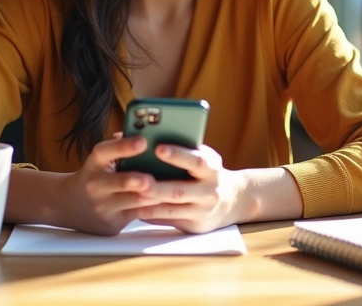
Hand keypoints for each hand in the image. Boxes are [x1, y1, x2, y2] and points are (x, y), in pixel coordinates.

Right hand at [55, 135, 161, 234]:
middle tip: (151, 178)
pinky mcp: (113, 223)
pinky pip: (138, 215)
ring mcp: (104, 206)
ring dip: (153, 195)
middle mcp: (96, 185)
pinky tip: (168, 203)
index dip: (123, 146)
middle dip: (137, 181)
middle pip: (119, 181)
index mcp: (94, 164)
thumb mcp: (100, 161)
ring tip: (170, 189)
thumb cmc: (95, 176)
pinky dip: (154, 209)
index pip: (104, 152)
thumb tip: (145, 131)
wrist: (68, 205)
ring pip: (133, 201)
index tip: (143, 141)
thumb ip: (119, 149)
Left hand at [132, 143, 248, 233]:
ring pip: (171, 209)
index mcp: (212, 169)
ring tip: (129, 195)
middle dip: (156, 186)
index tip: (158, 148)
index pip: (197, 161)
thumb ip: (185, 150)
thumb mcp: (204, 159)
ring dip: (148, 203)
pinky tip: (134, 208)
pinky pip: (168, 220)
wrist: (231, 201)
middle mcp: (209, 191)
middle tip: (136, 179)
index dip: (178, 155)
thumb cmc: (207, 173)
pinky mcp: (193, 225)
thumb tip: (149, 137)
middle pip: (180, 190)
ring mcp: (202, 211)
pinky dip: (150, 214)